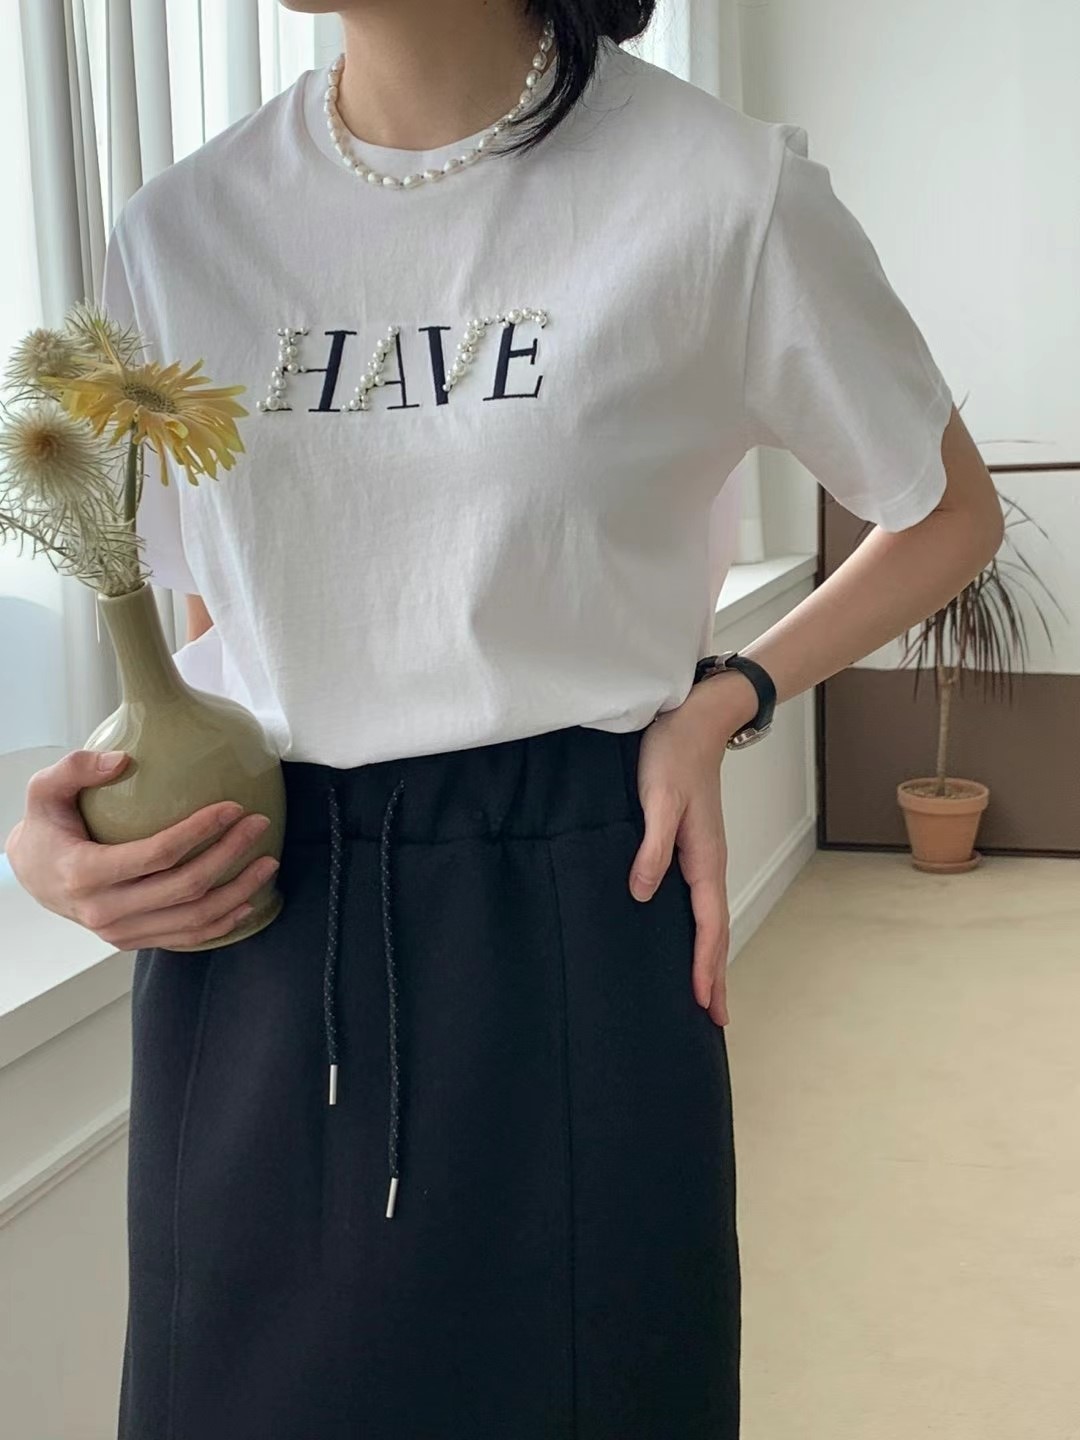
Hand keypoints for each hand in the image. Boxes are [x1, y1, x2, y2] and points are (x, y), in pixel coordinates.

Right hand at [4, 749, 279, 950]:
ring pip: (192, 919)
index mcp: (85, 873)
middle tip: (259, 824)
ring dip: (238, 892)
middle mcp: (104, 911)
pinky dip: (221, 923)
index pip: (157, 855)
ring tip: (268, 862)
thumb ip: (76, 767)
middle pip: (185, 887)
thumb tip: (121, 760)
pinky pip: (185, 938)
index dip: (200, 831)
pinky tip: (249, 901)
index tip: (234, 806)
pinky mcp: (132, 941)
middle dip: (230, 855)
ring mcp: (120, 932)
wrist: (33, 876)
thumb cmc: (45, 828)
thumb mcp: (44, 790)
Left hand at [628, 671, 757, 1027]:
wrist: (694, 719)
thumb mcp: (658, 799)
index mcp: (705, 858)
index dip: (705, 965)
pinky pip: (699, 902)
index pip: (708, 925)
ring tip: (708, 995)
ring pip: (710, 919)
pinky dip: (701, 932)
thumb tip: (643, 894)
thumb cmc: (673, 755)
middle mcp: (709, 863)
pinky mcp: (691, 847)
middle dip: (716, 976)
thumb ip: (652, 847)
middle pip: (716, 932)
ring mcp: (703, 857)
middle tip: (715, 1021)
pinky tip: (689, 940)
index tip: (702, 1003)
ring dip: (711, 958)